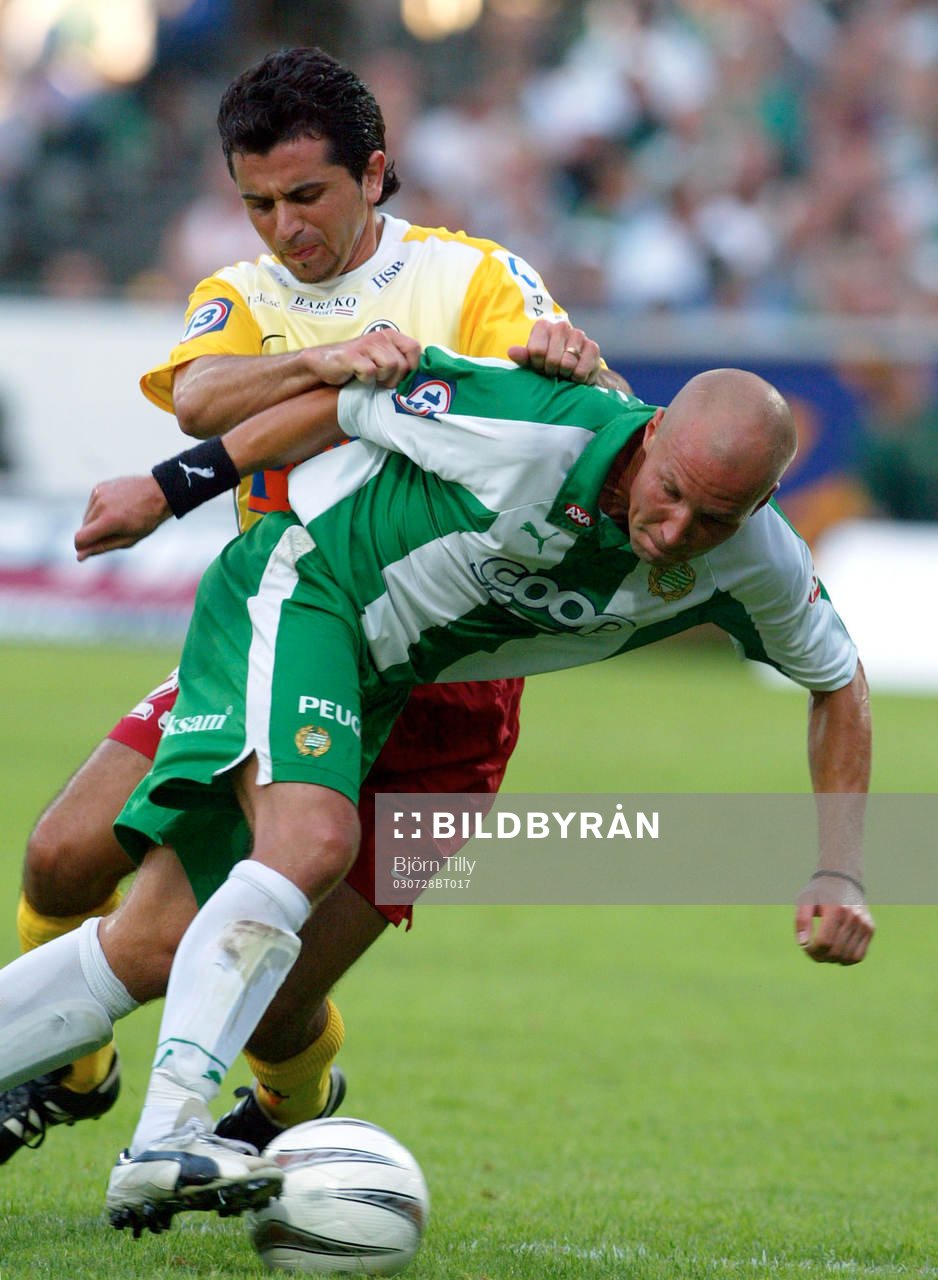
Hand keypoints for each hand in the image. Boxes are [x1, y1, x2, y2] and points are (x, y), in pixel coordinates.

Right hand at [75, 476, 170, 559]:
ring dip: (95, 522)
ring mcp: (99, 494)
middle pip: (83, 528)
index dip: (82, 547)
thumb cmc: (146, 520)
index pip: (80, 538)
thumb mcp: (128, 540)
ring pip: (86, 517)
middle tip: (115, 532)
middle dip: (93, 534)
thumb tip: (79, 556)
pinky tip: (115, 508)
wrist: (158, 493)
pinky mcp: (99, 487)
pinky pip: (91, 505)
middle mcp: (101, 505)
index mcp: (109, 520)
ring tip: (117, 519)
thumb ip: (102, 547)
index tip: (89, 549)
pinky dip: (98, 510)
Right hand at [307, 332, 421, 387]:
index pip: (415, 348)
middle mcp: (380, 337)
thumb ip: (400, 363)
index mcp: (390, 336)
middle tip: (380, 380)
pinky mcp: (352, 356)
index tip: (402, 378)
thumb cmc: (357, 365)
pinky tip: (357, 376)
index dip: (412, 367)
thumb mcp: (382, 360)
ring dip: (381, 379)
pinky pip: (371, 372)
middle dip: (394, 379)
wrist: (323, 364)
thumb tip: (420, 381)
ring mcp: (366, 345)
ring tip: (369, 377)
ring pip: (390, 367)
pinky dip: (366, 380)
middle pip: (403, 364)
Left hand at [507, 318, 601, 383]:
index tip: (540, 366)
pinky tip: (576, 375)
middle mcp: (561, 326)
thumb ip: (522, 357)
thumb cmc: (545, 365)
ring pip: (568, 363)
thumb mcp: (531, 363)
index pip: (537, 351)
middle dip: (552, 371)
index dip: (538, 365)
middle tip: (553, 372)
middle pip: (553, 359)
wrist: (570, 370)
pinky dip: (577, 378)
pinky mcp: (593, 347)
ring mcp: (579, 335)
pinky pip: (582, 369)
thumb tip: (511, 352)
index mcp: (543, 326)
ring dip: (565, 375)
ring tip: (564, 373)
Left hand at [794, 877, 873, 965]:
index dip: (811, 950)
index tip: (805, 946)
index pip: (824, 942)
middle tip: (812, 951)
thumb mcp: (804, 900)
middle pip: (835, 951)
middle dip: (819, 956)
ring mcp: (864, 924)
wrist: (843, 879)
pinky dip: (846, 960)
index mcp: (836, 909)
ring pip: (847, 957)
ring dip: (832, 960)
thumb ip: (801, 920)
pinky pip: (859, 956)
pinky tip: (836, 952)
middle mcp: (853, 917)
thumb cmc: (819, 892)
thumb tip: (803, 943)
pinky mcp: (870, 928)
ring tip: (823, 951)